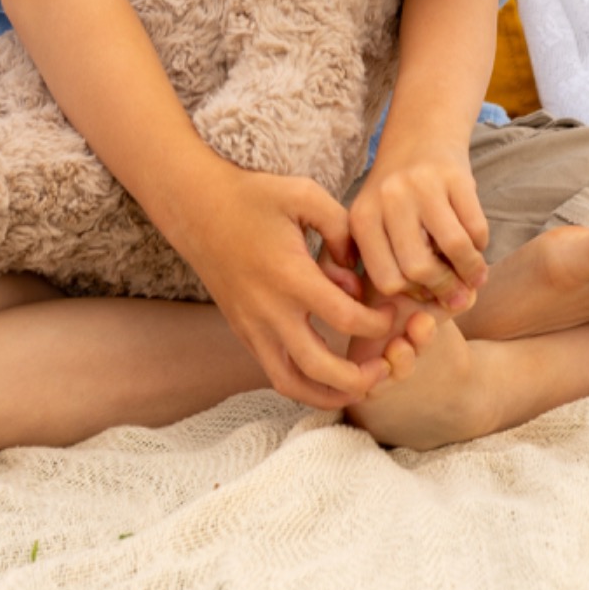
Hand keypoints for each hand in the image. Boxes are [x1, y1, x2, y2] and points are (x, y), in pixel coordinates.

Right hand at [179, 164, 397, 409]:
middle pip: (319, 366)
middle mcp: (269, 310)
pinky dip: (304, 385)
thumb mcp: (305, 195)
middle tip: (385, 367)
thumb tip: (356, 271)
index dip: (377, 323)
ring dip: (329, 394)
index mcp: (290, 275)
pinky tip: (328, 378)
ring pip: (292, 383)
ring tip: (360, 388)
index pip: (345, 318)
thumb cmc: (254, 197)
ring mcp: (252, 327)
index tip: (390, 312)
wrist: (198, 208)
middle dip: (359, 377)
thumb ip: (341, 229)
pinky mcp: (244, 333)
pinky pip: (275, 373)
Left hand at [348, 143, 489, 310]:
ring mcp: (422, 185)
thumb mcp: (371, 225)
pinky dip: (481, 246)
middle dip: (443, 289)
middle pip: (419, 268)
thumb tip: (406, 322)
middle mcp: (388, 198)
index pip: (388, 280)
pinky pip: (476, 228)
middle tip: (457, 295)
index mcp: (362, 218)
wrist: (420, 137)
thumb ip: (378, 268)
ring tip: (475, 278)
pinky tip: (476, 247)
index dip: (412, 295)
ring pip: (454, 249)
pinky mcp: (455, 176)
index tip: (425, 294)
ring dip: (471, 272)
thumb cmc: (395, 197)